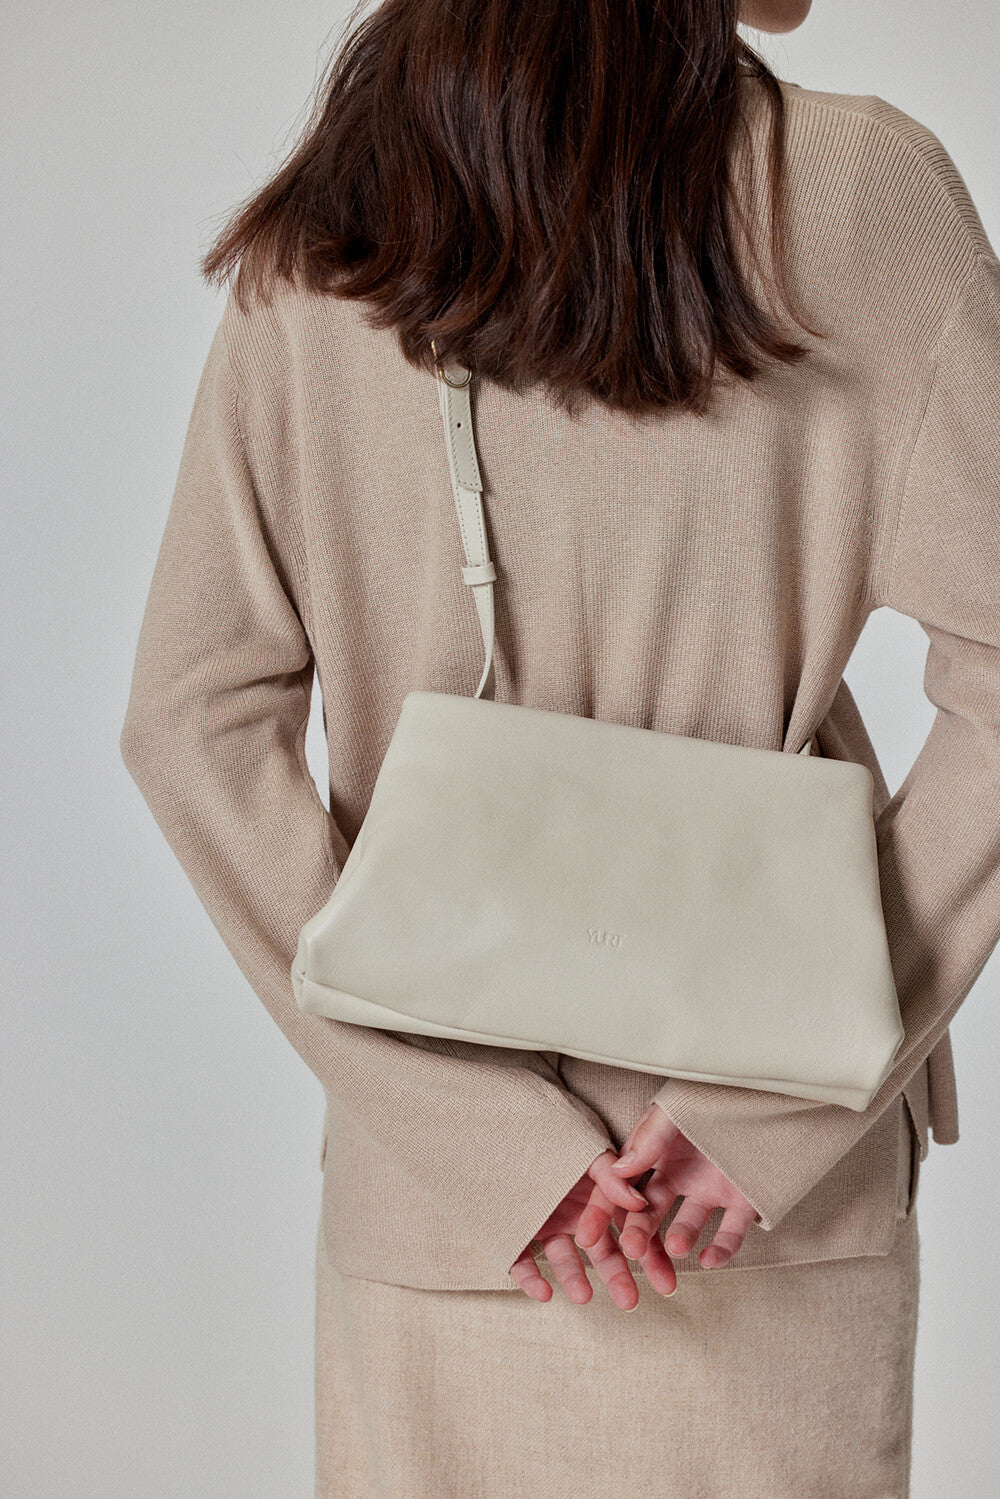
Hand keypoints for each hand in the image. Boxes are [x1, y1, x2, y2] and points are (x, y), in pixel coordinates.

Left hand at [508, 1149, 652, 1309]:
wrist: (496, 1130)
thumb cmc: (546, 1133)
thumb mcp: (584, 1149)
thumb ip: (609, 1174)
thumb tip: (638, 1202)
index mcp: (596, 1194)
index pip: (628, 1229)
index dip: (649, 1254)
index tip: (665, 1282)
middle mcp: (574, 1212)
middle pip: (601, 1250)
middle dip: (616, 1276)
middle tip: (630, 1302)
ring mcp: (545, 1223)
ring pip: (563, 1258)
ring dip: (573, 1278)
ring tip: (583, 1296)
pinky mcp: (514, 1232)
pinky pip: (521, 1261)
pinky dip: (530, 1278)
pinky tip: (543, 1291)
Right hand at [575, 1102, 758, 1281]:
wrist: (766, 1093)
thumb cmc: (713, 1095)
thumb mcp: (673, 1111)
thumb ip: (648, 1139)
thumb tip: (618, 1170)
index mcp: (656, 1154)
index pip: (622, 1187)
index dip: (604, 1211)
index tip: (588, 1236)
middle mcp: (679, 1175)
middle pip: (650, 1211)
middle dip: (638, 1233)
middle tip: (631, 1250)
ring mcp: (709, 1190)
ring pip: (688, 1224)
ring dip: (679, 1239)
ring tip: (676, 1247)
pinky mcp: (742, 1202)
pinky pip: (730, 1232)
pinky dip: (721, 1249)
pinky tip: (710, 1259)